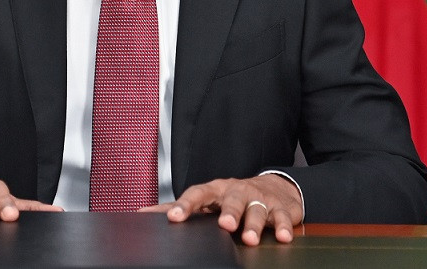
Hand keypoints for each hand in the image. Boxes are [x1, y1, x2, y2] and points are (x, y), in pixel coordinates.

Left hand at [148, 175, 302, 245]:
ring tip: (250, 238)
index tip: (174, 218)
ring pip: (257, 209)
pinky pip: (283, 218)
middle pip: (233, 199)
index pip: (198, 194)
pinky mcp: (281, 209)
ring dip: (254, 223)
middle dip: (229, 212)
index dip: (186, 205)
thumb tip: (142, 213)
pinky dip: (284, 227)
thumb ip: (179, 207)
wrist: (275, 187)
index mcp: (216, 190)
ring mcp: (260, 200)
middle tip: (224, 225)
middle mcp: (238, 192)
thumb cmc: (233, 197)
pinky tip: (284, 237)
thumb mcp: (208, 200)